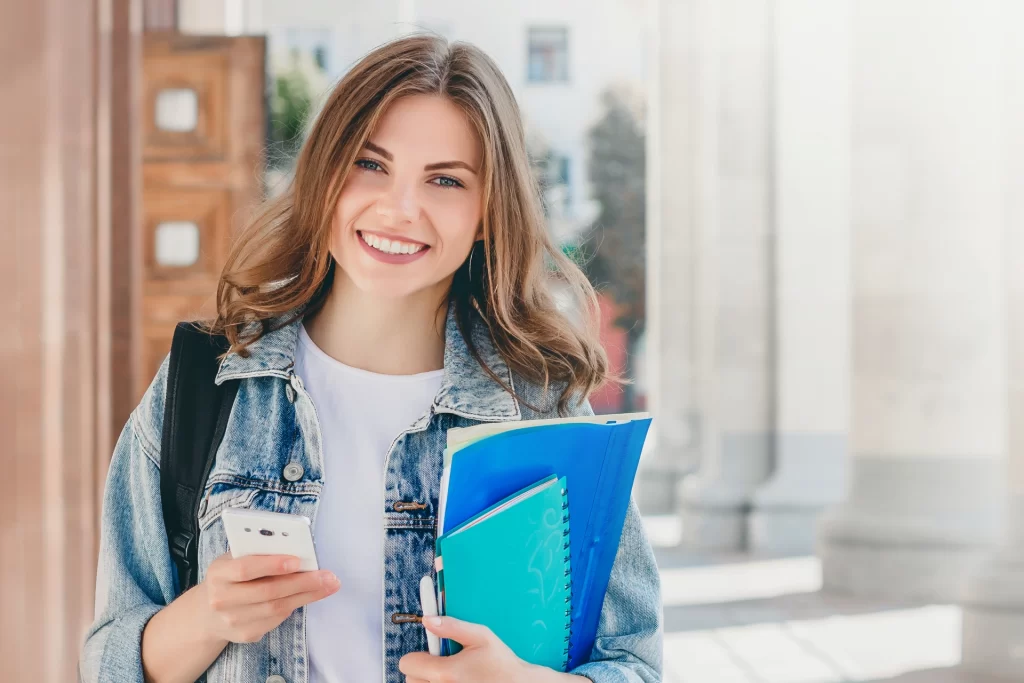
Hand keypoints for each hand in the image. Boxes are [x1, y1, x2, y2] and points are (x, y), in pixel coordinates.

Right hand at [197, 552, 338, 643]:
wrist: (208, 612)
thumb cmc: (231, 576)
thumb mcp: (235, 559)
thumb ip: (258, 553)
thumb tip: (296, 549)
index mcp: (219, 573)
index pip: (245, 569)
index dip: (272, 564)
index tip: (297, 560)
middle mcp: (222, 599)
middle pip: (268, 591)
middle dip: (302, 582)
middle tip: (328, 576)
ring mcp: (232, 620)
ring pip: (276, 608)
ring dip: (307, 596)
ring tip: (328, 585)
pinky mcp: (245, 634)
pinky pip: (276, 620)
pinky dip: (295, 606)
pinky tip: (309, 595)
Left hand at [399, 616, 587, 682]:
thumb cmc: (501, 662)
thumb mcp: (481, 636)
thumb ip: (451, 626)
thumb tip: (427, 619)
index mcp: (445, 673)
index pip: (407, 663)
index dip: (417, 655)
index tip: (431, 653)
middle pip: (410, 679)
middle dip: (421, 669)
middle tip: (442, 664)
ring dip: (427, 681)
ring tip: (449, 676)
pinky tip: (454, 682)